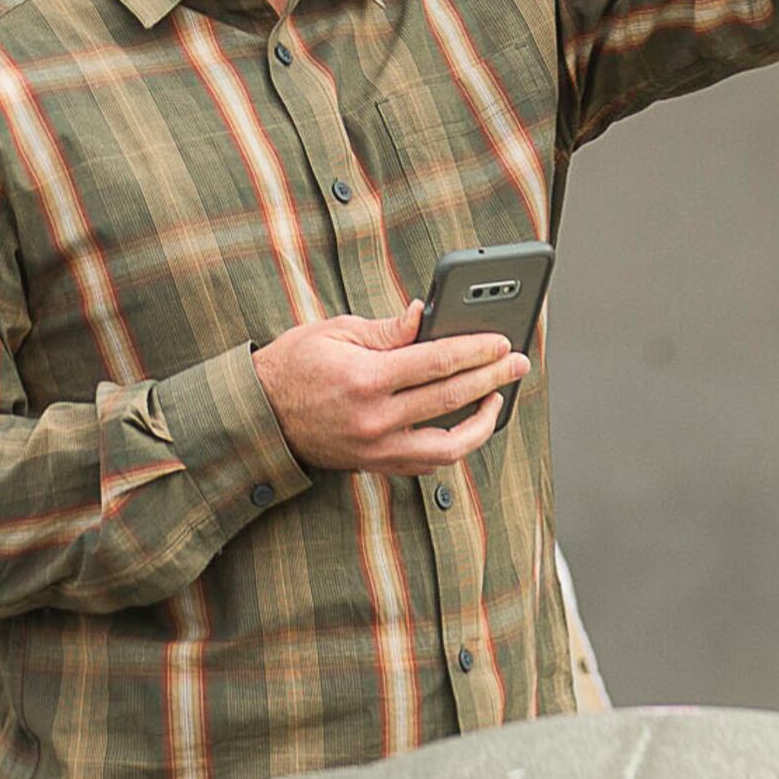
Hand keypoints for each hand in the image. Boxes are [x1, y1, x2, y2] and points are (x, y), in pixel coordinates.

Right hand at [253, 309, 526, 474]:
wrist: (260, 417)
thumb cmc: (295, 366)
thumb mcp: (335, 332)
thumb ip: (387, 329)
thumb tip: (427, 314)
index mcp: (365, 380)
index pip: (437, 363)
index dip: (476, 350)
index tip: (501, 341)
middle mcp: (375, 420)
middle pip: (451, 400)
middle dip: (492, 378)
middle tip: (518, 363)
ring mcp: (377, 449)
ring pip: (448, 446)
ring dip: (481, 423)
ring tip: (497, 399)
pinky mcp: (376, 464)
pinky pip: (427, 462)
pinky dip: (453, 445)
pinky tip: (465, 424)